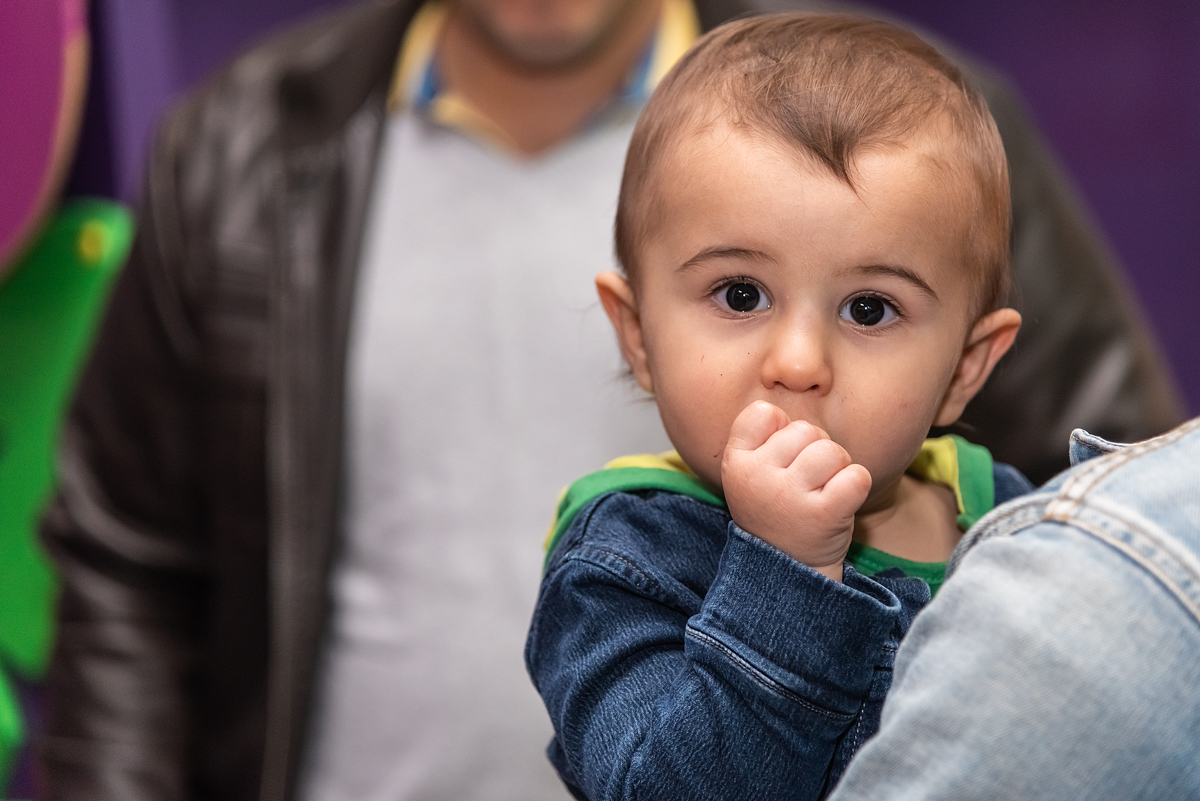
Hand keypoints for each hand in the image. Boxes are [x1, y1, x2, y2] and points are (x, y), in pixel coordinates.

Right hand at [721, 401, 871, 581]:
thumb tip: (794, 381)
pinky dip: (856, 485)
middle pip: (806, 430)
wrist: (789, 570)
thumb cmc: (777, 510)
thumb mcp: (753, 472)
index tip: (781, 462)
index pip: (764, 413)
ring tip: (824, 492)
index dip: (783, 432)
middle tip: (807, 484)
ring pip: (833, 450)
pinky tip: (841, 503)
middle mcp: (758, 477)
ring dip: (838, 468)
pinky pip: (857, 475)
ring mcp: (789, 496)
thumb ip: (763, 436)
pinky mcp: (824, 514)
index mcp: (736, 462)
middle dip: (816, 451)